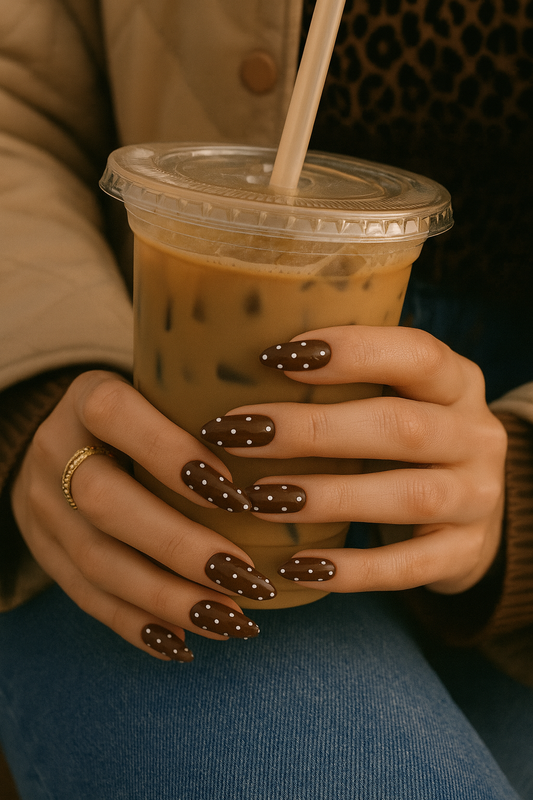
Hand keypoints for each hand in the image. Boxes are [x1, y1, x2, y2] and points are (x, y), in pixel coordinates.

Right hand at [10, 371, 270, 660]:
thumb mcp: (160, 392)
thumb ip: (205, 406)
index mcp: (85, 396)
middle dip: (179, 545)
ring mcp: (42, 506)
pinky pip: (86, 596)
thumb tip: (284, 444)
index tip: (236, 494)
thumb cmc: (139, 417)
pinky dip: (137, 624)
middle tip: (245, 577)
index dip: (170, 452)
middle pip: (103, 501)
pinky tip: (184, 642)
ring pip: (97, 561)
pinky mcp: (45, 552)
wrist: (60, 447)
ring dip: (168, 597)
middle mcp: (54, 450)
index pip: (114, 413)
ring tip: (230, 620)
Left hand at [201, 326, 507, 595]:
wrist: (471, 510)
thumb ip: (348, 382)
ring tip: (258, 499)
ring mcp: (478, 498)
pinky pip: (409, 566)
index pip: (418, 353)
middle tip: (241, 433)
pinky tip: (297, 566)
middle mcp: (477, 435)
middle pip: (402, 427)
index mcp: (458, 381)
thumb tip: (236, 366)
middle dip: (313, 430)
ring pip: (408, 497)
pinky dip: (352, 569)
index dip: (352, 353)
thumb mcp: (400, 396)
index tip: (275, 356)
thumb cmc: (409, 441)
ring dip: (327, 497)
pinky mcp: (464, 553)